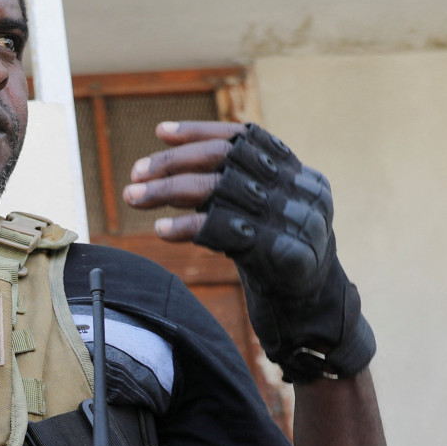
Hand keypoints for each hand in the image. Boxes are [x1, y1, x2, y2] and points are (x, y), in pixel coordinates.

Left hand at [124, 122, 373, 382]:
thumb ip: (234, 187)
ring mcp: (296, 221)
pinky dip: (190, 226)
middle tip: (136, 172)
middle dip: (176, 163)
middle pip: (230, 161)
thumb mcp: (263, 216)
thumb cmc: (278, 260)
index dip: (201, 132)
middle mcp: (302, 190)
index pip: (248, 138)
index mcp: (300, 174)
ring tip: (134, 196)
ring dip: (170, 190)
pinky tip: (161, 228)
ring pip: (224, 190)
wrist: (312, 314)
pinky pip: (228, 230)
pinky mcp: (284, 254)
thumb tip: (168, 163)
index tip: (160, 132)